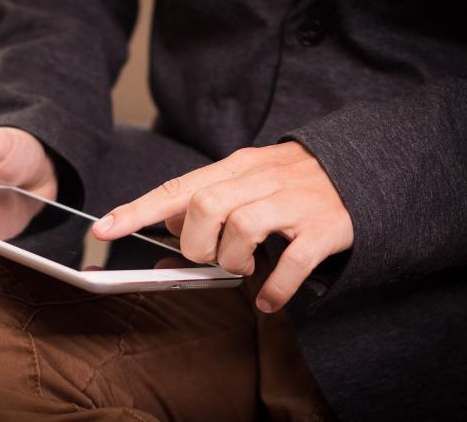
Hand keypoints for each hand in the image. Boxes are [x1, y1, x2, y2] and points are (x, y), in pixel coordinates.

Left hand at [92, 142, 353, 312]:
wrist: (362, 168)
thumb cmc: (293, 180)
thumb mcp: (247, 177)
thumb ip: (207, 194)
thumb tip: (168, 220)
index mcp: (238, 166)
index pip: (178, 187)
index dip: (137, 210)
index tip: (104, 229)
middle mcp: (262, 179)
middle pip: (206, 206)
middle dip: (197, 243)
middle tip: (211, 256)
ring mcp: (294, 202)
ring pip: (242, 227)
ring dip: (232, 259)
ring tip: (242, 266)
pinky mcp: (324, 227)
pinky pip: (292, 262)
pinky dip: (274, 287)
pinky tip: (269, 299)